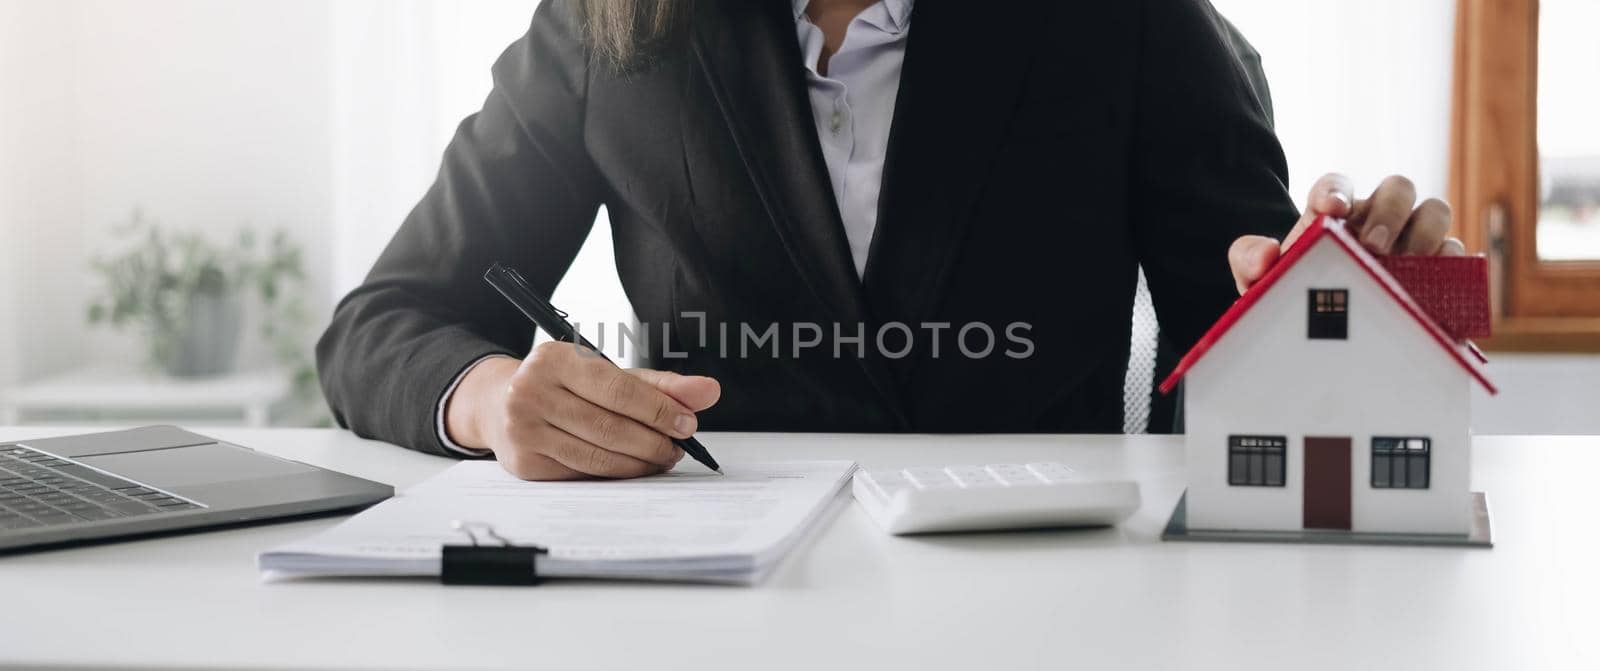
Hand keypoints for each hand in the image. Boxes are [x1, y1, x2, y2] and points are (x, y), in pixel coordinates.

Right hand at [443, 343, 720, 480]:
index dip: (658, 410)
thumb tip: (708, 392)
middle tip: (677, 449)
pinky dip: (612, 474)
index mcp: (554, 359)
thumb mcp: (605, 373)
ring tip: (660, 459)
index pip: (617, 389)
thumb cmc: (562, 385)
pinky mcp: (523, 463)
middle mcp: (531, 391)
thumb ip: (657, 384)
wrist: (497, 401)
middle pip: (609, 427)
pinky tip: (629, 468)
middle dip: (653, 442)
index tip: (688, 424)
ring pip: (597, 456)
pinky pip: (581, 473)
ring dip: (638, 463)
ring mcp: (523, 430)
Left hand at [1228, 173, 1466, 293]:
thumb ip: (1248, 261)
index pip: (1336, 185)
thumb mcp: (1261, 283)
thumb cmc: (1295, 297)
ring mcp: (1411, 241)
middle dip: (1389, 211)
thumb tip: (1265, 253)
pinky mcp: (1438, 271)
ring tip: (1405, 266)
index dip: (1336, 190)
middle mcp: (1376, 218)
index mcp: (1332, 213)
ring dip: (1426, 233)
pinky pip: (1457, 256)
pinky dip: (1451, 266)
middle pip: (1399, 187)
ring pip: (1435, 211)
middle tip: (1373, 246)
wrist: (1324, 335)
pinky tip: (1433, 287)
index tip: (1331, 209)